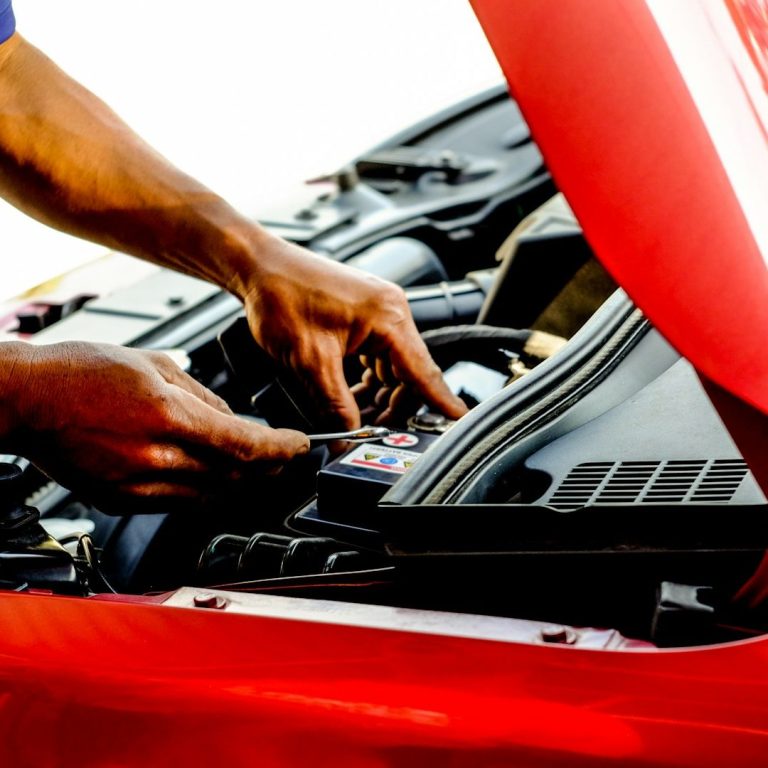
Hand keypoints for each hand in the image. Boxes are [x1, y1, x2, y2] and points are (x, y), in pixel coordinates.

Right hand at [1, 341, 307, 509]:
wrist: (25, 399)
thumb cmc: (80, 372)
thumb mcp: (154, 363)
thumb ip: (201, 395)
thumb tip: (233, 418)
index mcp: (166, 415)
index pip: (244, 444)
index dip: (280, 450)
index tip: (299, 447)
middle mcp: (154, 456)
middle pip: (233, 474)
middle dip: (267, 468)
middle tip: (285, 457)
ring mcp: (135, 485)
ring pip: (209, 493)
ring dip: (237, 481)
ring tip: (254, 465)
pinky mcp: (120, 500)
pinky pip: (176, 503)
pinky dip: (201, 489)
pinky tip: (207, 473)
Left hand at [241, 235, 467, 428]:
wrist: (259, 266)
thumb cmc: (282, 296)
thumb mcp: (309, 361)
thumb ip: (334, 405)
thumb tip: (347, 439)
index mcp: (388, 318)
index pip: (424, 372)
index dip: (441, 402)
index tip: (460, 422)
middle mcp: (391, 313)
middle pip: (409, 375)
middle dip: (394, 407)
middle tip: (372, 433)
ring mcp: (378, 313)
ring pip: (392, 369)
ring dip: (378, 396)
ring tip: (354, 418)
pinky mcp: (364, 317)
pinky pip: (377, 358)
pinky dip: (366, 381)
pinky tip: (347, 396)